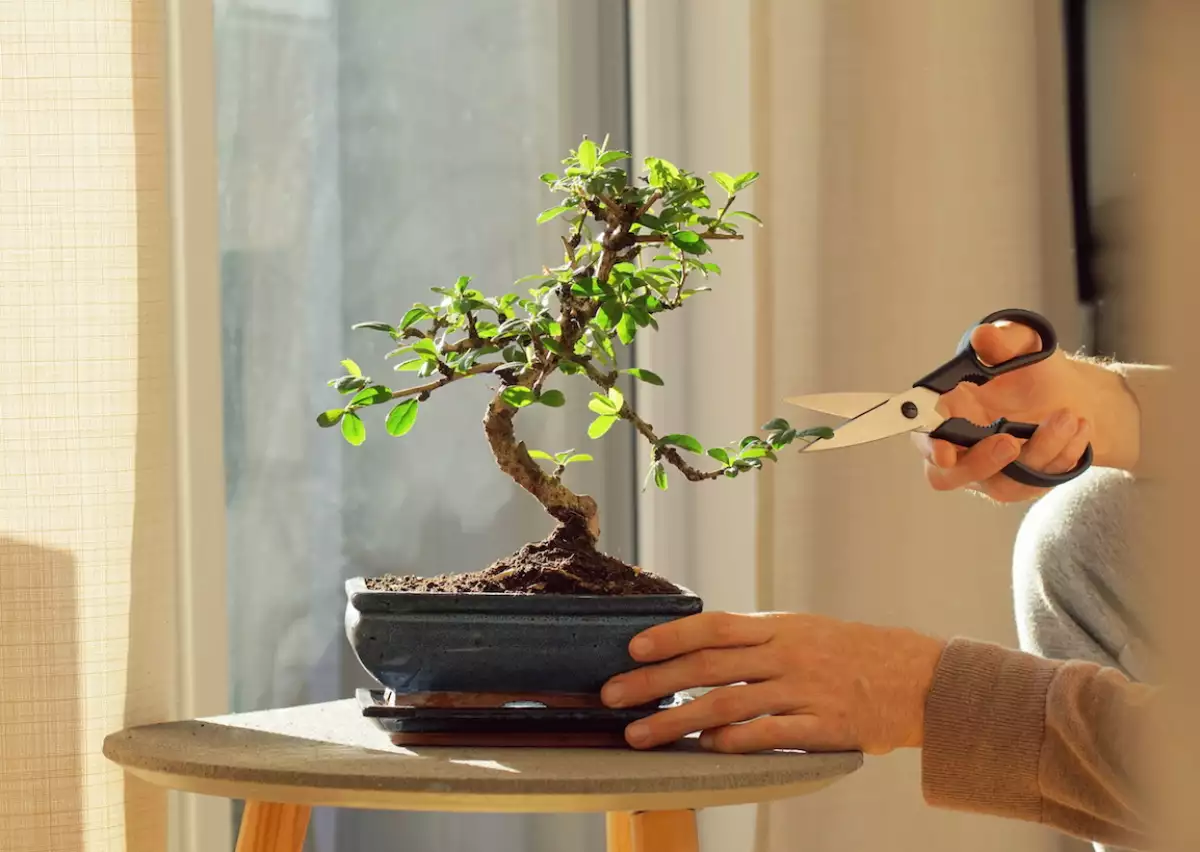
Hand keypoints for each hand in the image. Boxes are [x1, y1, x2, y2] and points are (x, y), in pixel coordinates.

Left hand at [601, 612, 945, 753]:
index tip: (632, 647)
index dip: (670, 636)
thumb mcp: (804, 632)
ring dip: (677, 721)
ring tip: (640, 736)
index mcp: (779, 628)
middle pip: (707, 667)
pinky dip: (735, 741)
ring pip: (727, 704)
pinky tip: (704, 749)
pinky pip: (770, 734)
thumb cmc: (855, 653)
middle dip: (653, 682)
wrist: (920, 678)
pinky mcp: (823, 727)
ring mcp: (804, 690)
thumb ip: (756, 641)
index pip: (713, 626)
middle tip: (612, 696)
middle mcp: (787, 655)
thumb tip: (700, 649)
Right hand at [914, 320, 1132, 501]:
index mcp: (947, 413)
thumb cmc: (1036, 373)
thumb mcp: (1026, 346)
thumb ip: (1003, 341)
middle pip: (948, 477)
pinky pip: (1036, 485)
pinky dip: (1061, 456)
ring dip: (1038, 452)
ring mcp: (992, 472)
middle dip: (978, 464)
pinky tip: (1079, 428)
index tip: (945, 452)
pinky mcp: (1022, 486)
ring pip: (1002, 484)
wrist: (1075, 397)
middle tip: (1010, 442)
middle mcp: (962, 448)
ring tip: (1068, 417)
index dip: (928, 446)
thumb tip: (983, 336)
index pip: (924, 435)